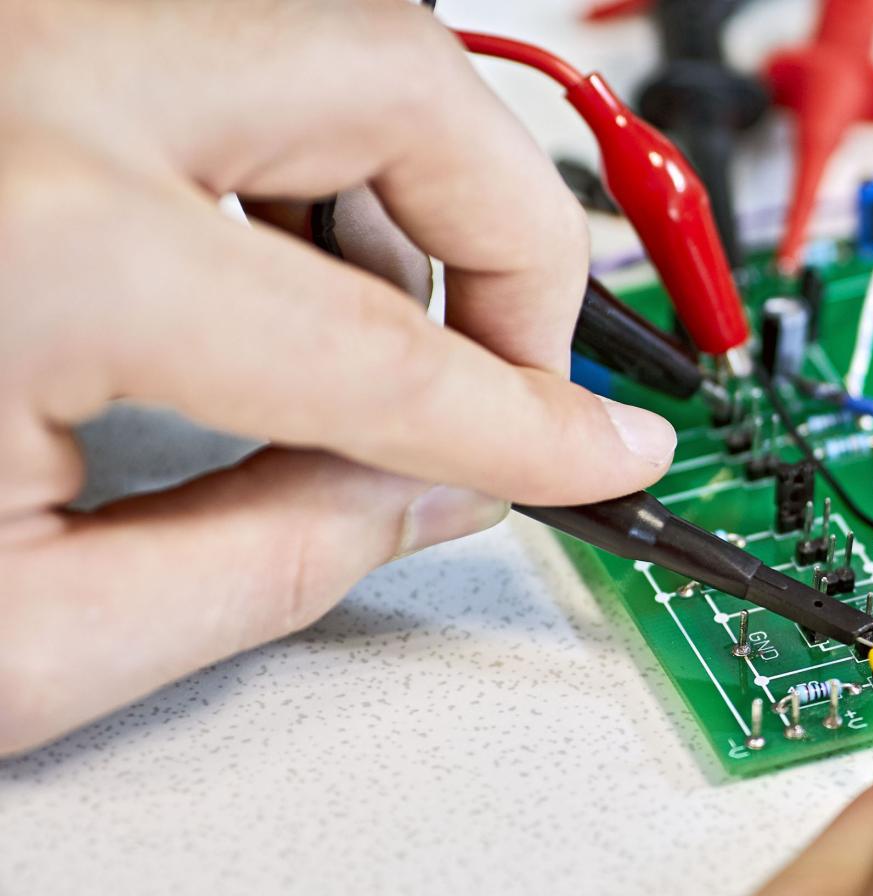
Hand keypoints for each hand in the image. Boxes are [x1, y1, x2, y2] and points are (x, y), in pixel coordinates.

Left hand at [0, 0, 677, 750]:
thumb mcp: (18, 644)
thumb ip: (280, 565)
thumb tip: (437, 493)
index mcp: (37, 242)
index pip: (391, 349)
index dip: (531, 427)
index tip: (601, 455)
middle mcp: (24, 70)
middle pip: (398, 71)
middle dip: (508, 233)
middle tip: (510, 366)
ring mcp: (5, 25)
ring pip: (322, 23)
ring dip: (404, 172)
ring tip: (377, 327)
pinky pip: (216, 39)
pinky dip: (294, 142)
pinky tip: (263, 267)